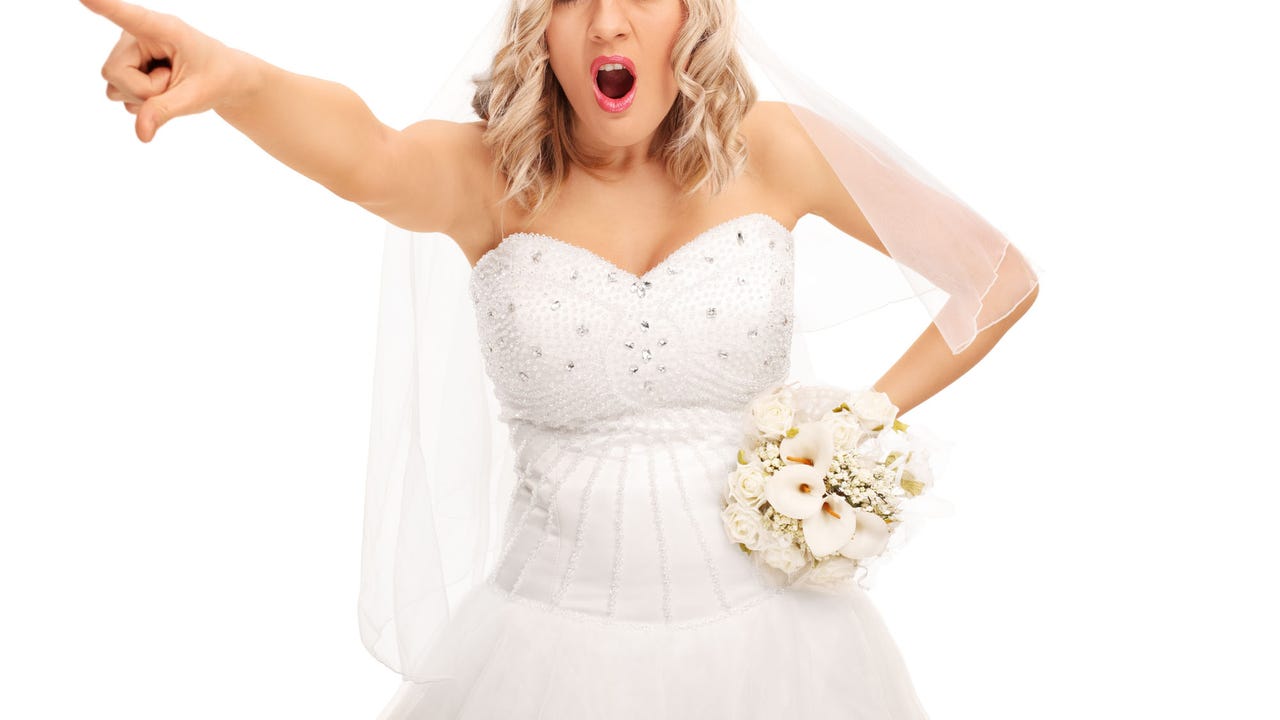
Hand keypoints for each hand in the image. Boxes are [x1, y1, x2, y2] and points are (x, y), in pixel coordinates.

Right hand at [82, 0, 239, 142]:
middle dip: (144, 91)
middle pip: (115, 72)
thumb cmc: (214, 79)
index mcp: (163, 29)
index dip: (106, 5)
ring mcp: (127, 50)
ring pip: (113, 86)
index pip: (130, 16)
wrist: (221, 80)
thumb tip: (140, 134)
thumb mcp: (196, 97)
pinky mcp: (123, 65)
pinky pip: (117, 94)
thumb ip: (165, 110)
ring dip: (142, 96)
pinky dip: (140, 101)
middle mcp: (137, 34)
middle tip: (173, 83)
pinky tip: (158, 89)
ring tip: (168, 83)